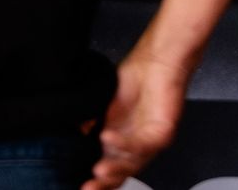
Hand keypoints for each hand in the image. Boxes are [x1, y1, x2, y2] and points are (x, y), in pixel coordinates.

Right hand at [84, 53, 189, 189]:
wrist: (157, 59)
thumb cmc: (136, 77)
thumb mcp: (105, 104)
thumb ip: (92, 122)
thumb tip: (74, 136)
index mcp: (122, 141)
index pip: (109, 167)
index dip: (96, 179)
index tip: (80, 185)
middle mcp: (136, 145)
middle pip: (121, 173)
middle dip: (104, 183)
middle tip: (87, 188)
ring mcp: (150, 140)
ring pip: (133, 164)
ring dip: (114, 168)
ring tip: (97, 171)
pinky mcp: (162, 131)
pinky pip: (143, 144)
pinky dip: (124, 143)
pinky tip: (107, 137)